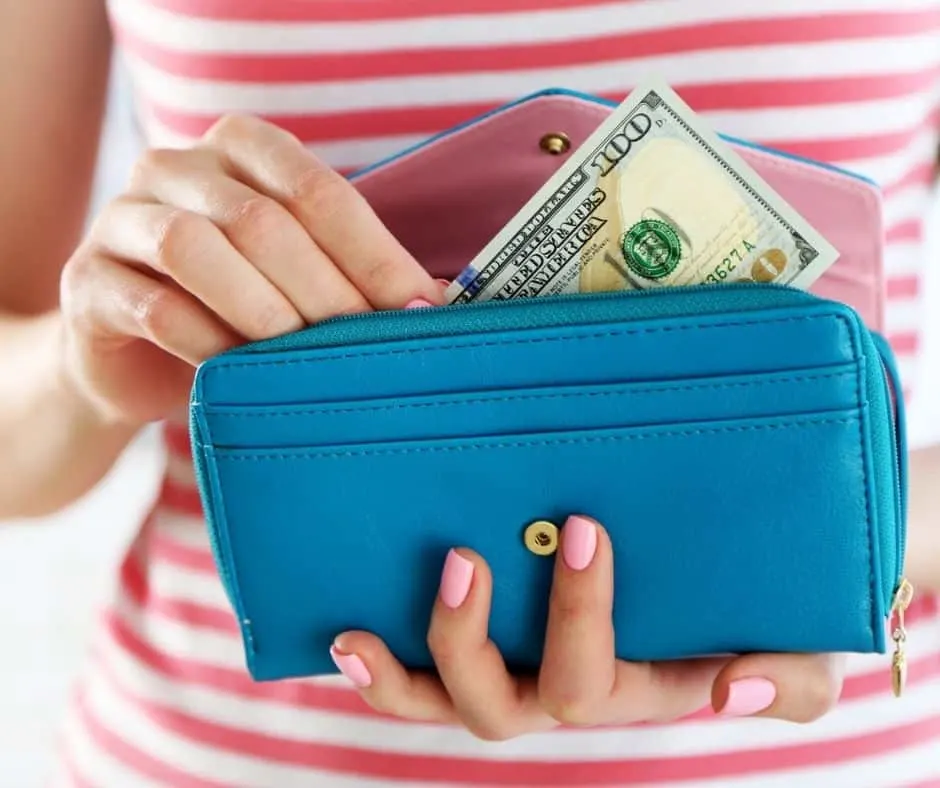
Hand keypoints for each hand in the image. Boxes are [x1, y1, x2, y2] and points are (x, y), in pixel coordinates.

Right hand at [59, 115, 441, 424]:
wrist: (136, 361)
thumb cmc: (235, 313)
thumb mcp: (297, 282)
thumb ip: (351, 276)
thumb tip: (435, 303)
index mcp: (242, 149)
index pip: (319, 190)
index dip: (375, 255)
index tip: (421, 311)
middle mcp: (178, 167)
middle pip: (264, 220)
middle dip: (327, 291)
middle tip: (368, 348)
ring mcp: (124, 217)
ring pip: (196, 247)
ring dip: (262, 310)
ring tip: (301, 357)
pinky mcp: (90, 279)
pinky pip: (153, 306)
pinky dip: (206, 342)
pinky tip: (237, 372)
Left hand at [331, 516, 845, 738]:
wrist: (718, 597)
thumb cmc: (752, 619)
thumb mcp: (794, 651)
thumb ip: (787, 680)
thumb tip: (730, 692)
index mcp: (625, 690)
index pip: (589, 677)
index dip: (578, 615)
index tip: (583, 528)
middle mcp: (557, 692)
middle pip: (498, 704)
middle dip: (469, 641)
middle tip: (464, 560)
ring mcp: (511, 675)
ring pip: (440, 704)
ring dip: (398, 675)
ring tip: (356, 634)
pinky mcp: (477, 651)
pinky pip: (415, 684)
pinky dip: (377, 672)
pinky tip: (343, 635)